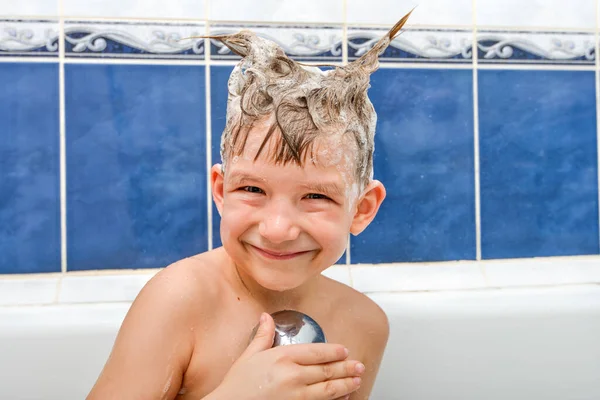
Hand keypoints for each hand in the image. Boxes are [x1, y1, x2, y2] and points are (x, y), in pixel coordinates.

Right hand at [207, 312, 363, 399]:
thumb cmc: (237, 385)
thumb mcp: (249, 356)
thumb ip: (263, 336)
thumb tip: (266, 317)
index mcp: (282, 357)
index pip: (316, 352)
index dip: (333, 351)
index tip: (344, 350)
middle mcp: (292, 375)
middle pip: (326, 370)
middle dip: (346, 368)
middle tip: (358, 365)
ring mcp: (295, 395)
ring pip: (328, 389)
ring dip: (346, 384)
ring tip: (357, 380)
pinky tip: (344, 398)